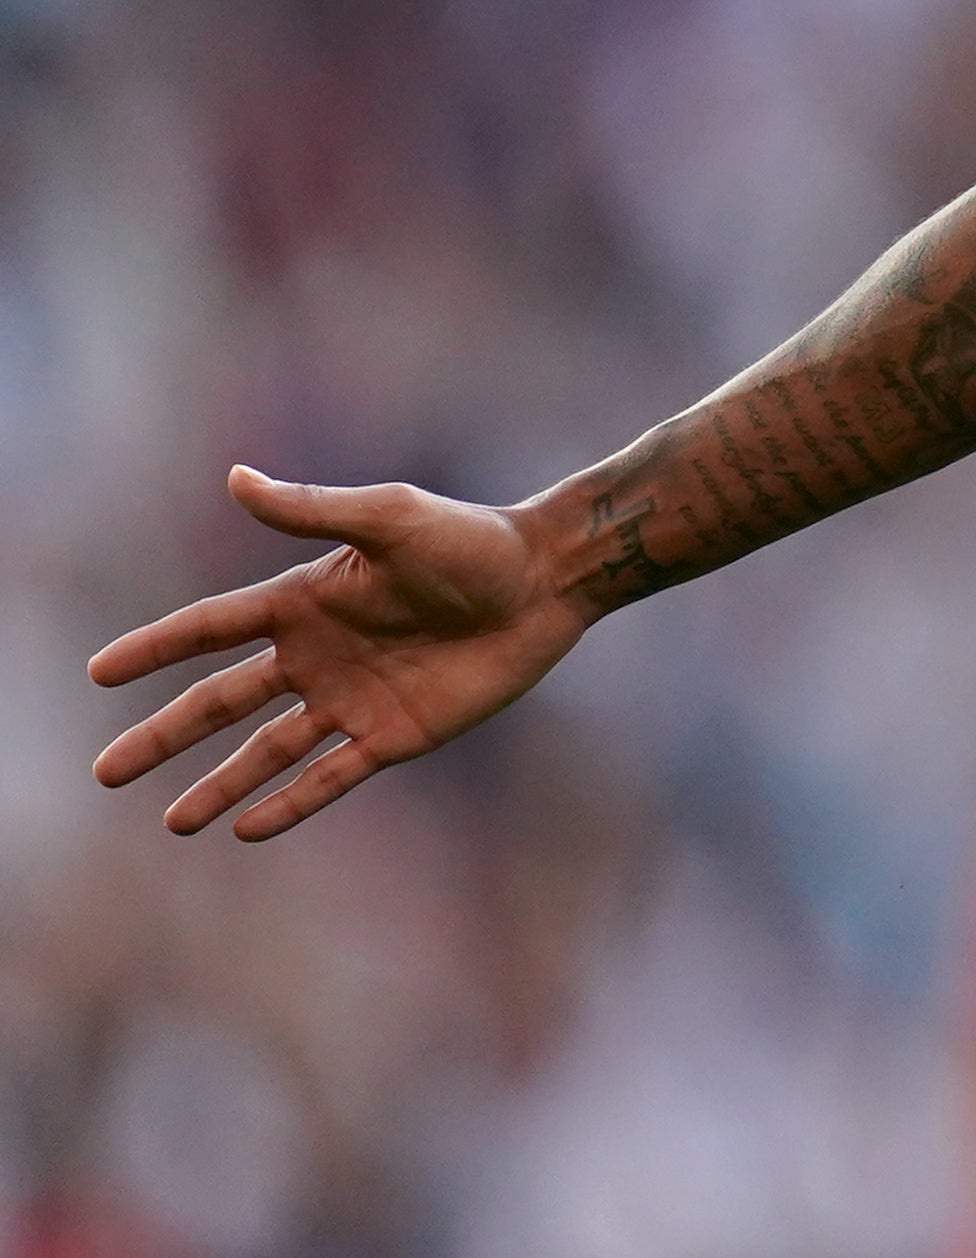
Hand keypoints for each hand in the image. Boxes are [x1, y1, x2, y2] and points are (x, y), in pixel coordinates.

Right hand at [90, 467, 591, 840]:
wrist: (547, 581)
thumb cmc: (472, 541)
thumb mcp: (389, 518)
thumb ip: (312, 506)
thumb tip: (235, 477)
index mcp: (306, 601)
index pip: (211, 629)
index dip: (155, 648)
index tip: (98, 672)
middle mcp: (319, 656)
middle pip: (221, 703)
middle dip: (163, 736)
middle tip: (105, 772)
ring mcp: (354, 699)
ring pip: (267, 753)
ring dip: (219, 785)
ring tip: (172, 821)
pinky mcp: (396, 734)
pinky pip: (330, 776)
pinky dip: (289, 802)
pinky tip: (247, 828)